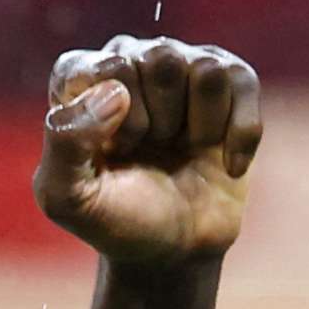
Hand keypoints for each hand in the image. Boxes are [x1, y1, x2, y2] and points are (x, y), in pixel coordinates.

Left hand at [32, 36, 261, 265]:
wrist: (171, 250)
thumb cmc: (113, 217)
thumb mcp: (65, 197)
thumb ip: (64, 143)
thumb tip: (115, 92)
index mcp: (82, 76)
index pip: (105, 66)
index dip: (114, 119)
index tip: (112, 152)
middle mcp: (132, 58)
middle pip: (161, 60)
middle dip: (158, 122)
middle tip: (149, 151)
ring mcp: (183, 66)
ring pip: (206, 70)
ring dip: (199, 126)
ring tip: (181, 148)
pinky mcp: (230, 82)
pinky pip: (244, 84)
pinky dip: (239, 135)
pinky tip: (226, 164)